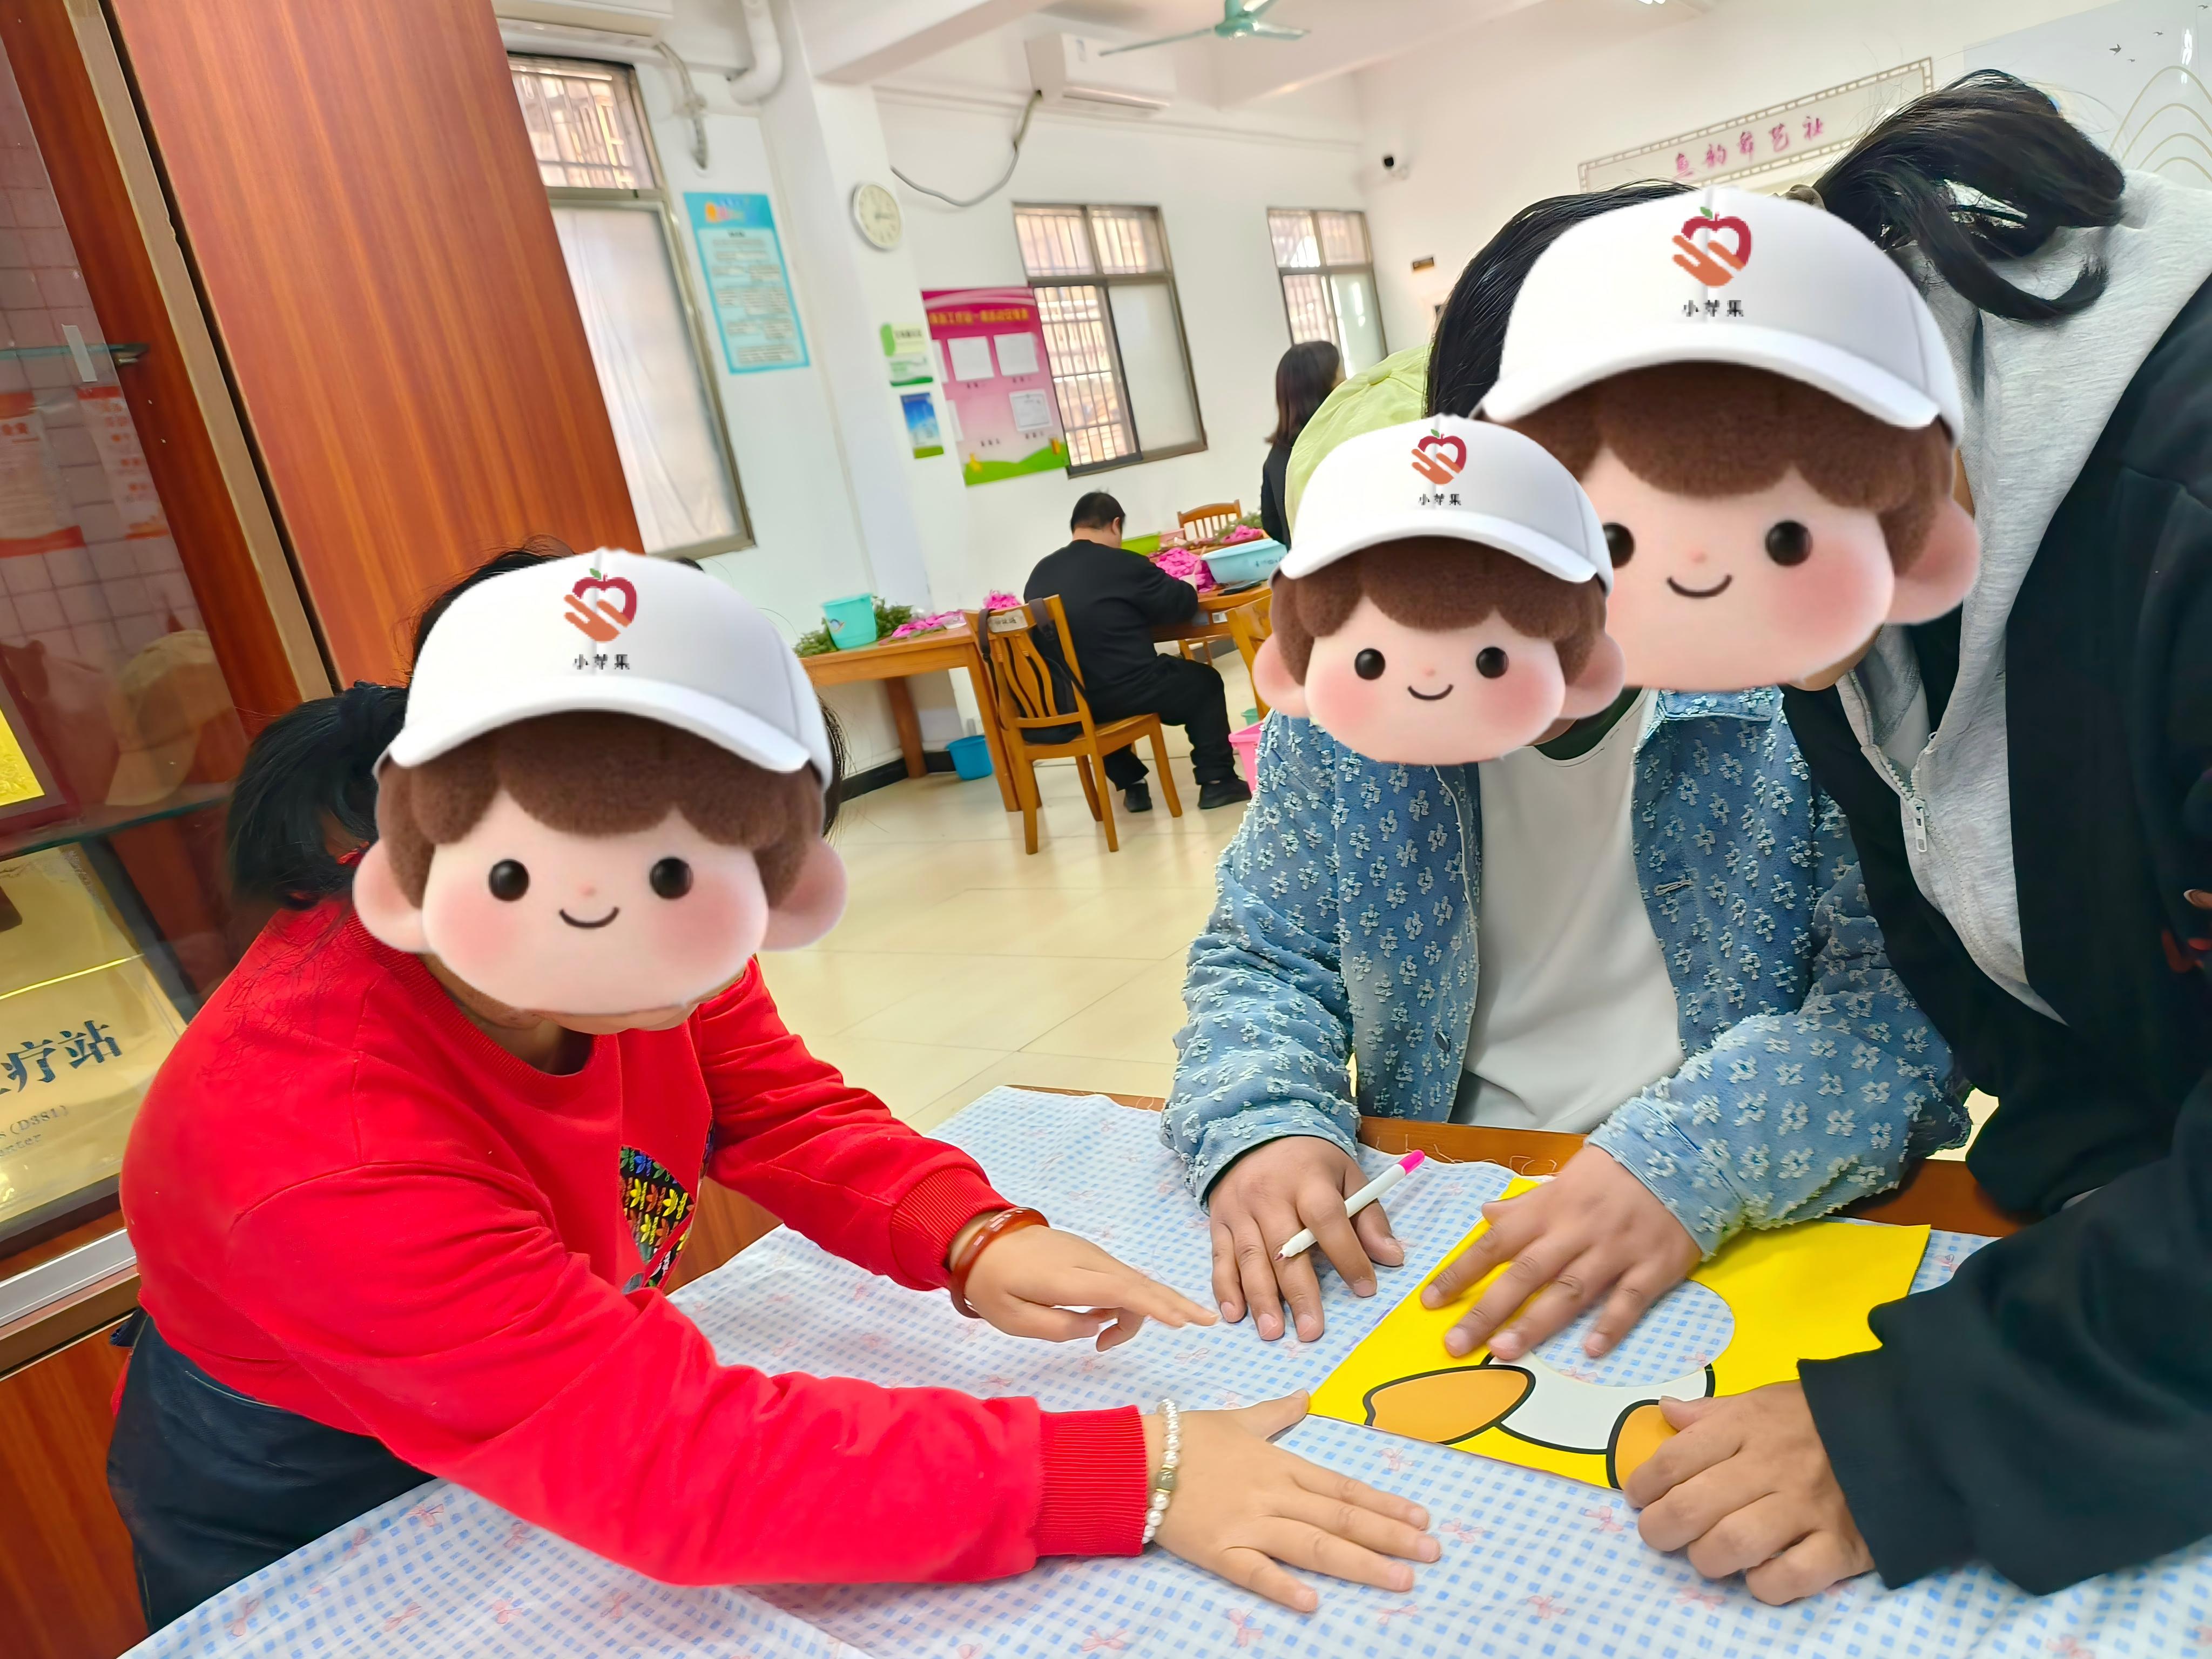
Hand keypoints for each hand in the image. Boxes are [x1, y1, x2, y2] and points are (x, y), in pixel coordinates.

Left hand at [958, 1221, 1215, 1350]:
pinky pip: (1119, 1279)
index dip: (1152, 1307)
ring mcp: (1090, 1254)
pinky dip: (1129, 1300)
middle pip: (1138, 1283)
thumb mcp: (1012, 1319)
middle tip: (1208, 1322)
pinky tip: (1108, 1325)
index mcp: (1066, 1277)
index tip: (1180, 1322)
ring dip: (1145, 1310)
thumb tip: (1096, 1327)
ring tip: (1112, 1345)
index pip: (1119, 1290)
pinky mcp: (1088, 1256)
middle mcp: (1086, 1261)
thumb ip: (1057, 1327)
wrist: (980, 1238)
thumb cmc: (991, 1283)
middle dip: (1174, 1303)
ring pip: (1132, 1281)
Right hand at [1148, 1392, 1436, 1611]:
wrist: (1133, 1458)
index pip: (1343, 1487)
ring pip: (1312, 1544)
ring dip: (1360, 1562)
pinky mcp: (1219, 1551)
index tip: (1422, 1517)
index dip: (1385, 1503)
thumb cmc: (1185, 1437)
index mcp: (1280, 1464)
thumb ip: (1277, 1412)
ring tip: (1401, 1578)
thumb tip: (1307, 1395)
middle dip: (1390, 1535)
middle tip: (1434, 1552)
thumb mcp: (1237, 1419)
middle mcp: (1273, 1494)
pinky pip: (1255, 1571)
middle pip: (1341, 1517)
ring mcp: (1248, 1523)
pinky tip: (1314, 1602)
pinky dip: (1283, 1586)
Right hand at [1208, 1137, 1404, 1341]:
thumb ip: (1368, 1217)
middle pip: (1285, 1247)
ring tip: (1273, 1332)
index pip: (1326, 1219)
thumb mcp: (1347, 1175)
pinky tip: (1236, 1314)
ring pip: (1250, 1257)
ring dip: (1261, 1298)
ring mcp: (1240, 1209)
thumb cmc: (1310, 1163)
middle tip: (1312, 1331)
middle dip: (1299, 1293)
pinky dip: (1225, 1288)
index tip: (1365, 1289)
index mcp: (1307, 1179)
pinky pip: (1220, 1258)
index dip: (1347, 1255)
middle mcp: (1269, 1194)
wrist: (1253, 1131)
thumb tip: (1392, 1258)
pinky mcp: (1219, 1221)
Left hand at [1421, 1146, 1697, 1360]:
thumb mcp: (1562, 1180)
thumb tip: (1485, 1216)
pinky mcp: (1652, 1267)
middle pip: (1524, 1274)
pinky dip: (1610, 1325)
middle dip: (1487, 1309)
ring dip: (1535, 1323)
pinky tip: (1590, 1351)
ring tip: (1505, 1351)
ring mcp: (1614, 1251)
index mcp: (1547, 1210)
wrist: (1681, 1157)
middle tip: (1456, 1343)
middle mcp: (1574, 1231)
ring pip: (1569, 1291)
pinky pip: (1629, 1300)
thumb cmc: (1613, 1174)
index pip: (1494, 1244)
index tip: (1430, 1302)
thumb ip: (1524, 1206)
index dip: (1461, 1272)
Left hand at [1624, 1383, 1872, 1604]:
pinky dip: (1763, 1584)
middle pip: (1692, 1507)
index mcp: (1748, 1426)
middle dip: (1660, 1529)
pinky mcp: (1843, 1546)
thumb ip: (1715, 1411)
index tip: (1638, 1498)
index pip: (1675, 1458)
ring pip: (1731, 1544)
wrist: (1909, 1432)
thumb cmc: (1823, 1418)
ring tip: (1705, 1556)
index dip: (1644, 1484)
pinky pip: (1789, 1578)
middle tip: (1659, 1534)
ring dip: (1705, 1558)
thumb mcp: (1767, 1399)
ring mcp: (1807, 1509)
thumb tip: (1665, 1412)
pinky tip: (1757, 1574)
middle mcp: (1771, 1467)